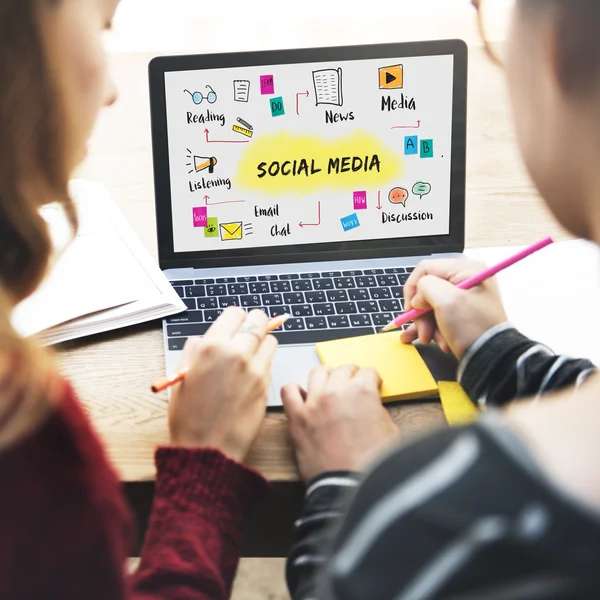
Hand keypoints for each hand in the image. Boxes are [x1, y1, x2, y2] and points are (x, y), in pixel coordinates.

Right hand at [169, 307, 277, 461]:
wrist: (208, 449)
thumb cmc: (189, 417)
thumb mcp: (181, 377)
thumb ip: (194, 351)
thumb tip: (204, 339)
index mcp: (212, 347)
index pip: (235, 313)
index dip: (234, 318)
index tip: (233, 325)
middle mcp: (237, 353)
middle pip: (258, 321)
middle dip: (254, 323)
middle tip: (248, 331)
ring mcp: (256, 369)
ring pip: (270, 339)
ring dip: (262, 341)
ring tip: (250, 353)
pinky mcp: (267, 384)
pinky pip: (271, 361)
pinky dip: (265, 361)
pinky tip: (252, 372)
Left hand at [281, 365, 398, 482]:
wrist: (350, 488)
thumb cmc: (372, 465)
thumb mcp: (391, 431)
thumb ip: (378, 411)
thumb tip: (371, 406)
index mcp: (362, 391)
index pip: (368, 372)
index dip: (371, 380)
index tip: (371, 385)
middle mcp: (336, 391)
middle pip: (343, 369)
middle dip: (351, 375)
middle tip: (352, 384)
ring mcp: (314, 403)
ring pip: (317, 373)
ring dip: (326, 377)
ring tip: (329, 386)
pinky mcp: (297, 418)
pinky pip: (288, 391)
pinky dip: (294, 390)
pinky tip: (303, 397)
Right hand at [400, 258, 507, 358]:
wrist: (492, 359)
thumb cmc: (473, 327)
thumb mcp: (446, 301)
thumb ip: (425, 288)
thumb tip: (418, 297)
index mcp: (466, 269)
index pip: (425, 269)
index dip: (413, 289)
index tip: (411, 310)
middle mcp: (466, 280)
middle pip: (427, 290)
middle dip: (421, 313)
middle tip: (423, 331)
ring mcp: (464, 298)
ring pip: (431, 306)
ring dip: (426, 325)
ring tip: (430, 340)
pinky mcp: (462, 315)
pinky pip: (439, 317)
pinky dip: (432, 329)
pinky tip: (429, 340)